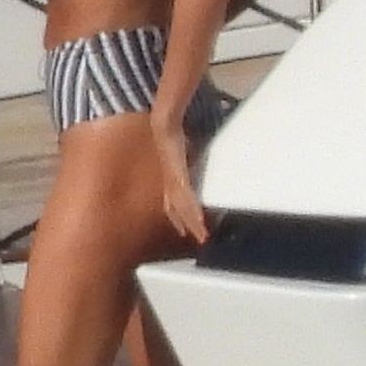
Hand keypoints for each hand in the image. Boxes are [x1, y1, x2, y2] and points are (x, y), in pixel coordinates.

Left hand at [150, 116, 207, 244]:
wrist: (163, 126)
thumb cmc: (171, 134)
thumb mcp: (180, 149)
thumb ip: (187, 156)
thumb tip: (193, 154)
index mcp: (171, 177)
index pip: (174, 201)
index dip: (178, 215)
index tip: (184, 229)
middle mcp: (171, 181)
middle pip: (178, 208)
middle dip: (187, 224)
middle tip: (199, 239)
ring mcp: (174, 180)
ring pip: (183, 207)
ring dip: (192, 222)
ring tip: (202, 235)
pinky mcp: (179, 176)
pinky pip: (187, 197)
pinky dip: (193, 210)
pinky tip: (200, 219)